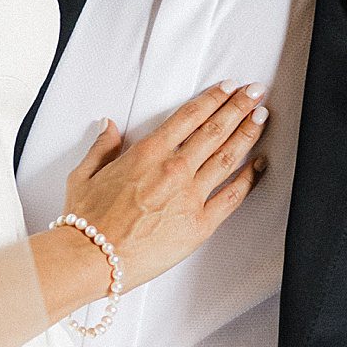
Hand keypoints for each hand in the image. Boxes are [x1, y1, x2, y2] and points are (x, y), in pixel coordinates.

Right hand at [63, 83, 267, 289]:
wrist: (92, 258)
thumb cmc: (86, 222)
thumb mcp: (84, 174)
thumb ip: (102, 147)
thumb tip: (109, 126)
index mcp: (147, 153)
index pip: (190, 116)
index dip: (213, 98)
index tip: (228, 88)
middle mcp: (173, 170)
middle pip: (215, 130)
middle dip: (239, 107)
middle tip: (255, 93)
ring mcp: (190, 197)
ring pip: (228, 157)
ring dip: (248, 133)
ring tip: (262, 117)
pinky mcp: (200, 225)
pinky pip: (232, 197)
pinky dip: (250, 178)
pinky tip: (260, 164)